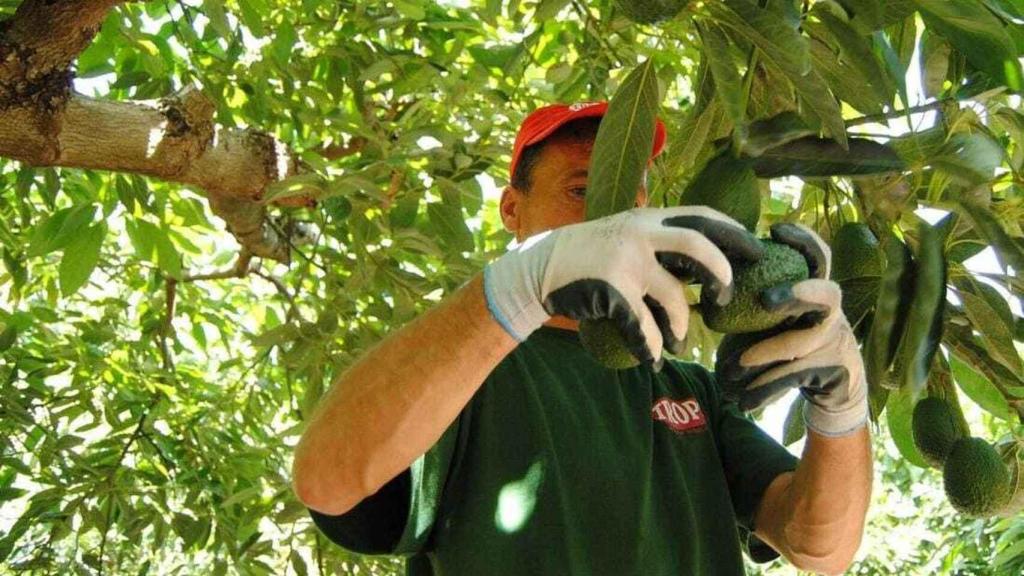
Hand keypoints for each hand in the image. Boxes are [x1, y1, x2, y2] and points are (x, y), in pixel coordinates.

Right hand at [484, 207, 762, 364]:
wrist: (539, 268)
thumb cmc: (586, 256)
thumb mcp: (621, 234)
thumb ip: (657, 240)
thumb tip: (703, 262)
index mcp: (647, 219)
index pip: (702, 217)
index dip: (733, 233)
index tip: (754, 249)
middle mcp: (640, 234)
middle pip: (699, 247)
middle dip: (722, 274)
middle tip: (725, 299)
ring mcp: (626, 262)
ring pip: (674, 297)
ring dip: (682, 326)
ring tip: (680, 341)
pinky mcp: (612, 292)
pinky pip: (644, 326)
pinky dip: (653, 346)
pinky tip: (654, 357)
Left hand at [715, 223, 867, 436]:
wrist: (826, 382)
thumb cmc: (787, 335)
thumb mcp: (771, 312)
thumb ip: (748, 292)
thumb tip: (695, 274)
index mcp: (815, 289)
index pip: (818, 256)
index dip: (803, 240)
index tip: (776, 230)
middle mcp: (829, 312)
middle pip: (828, 295)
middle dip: (797, 294)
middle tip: (766, 300)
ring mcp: (833, 343)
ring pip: (805, 344)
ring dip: (768, 352)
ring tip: (737, 365)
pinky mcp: (830, 373)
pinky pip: (794, 379)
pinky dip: (765, 389)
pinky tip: (744, 402)